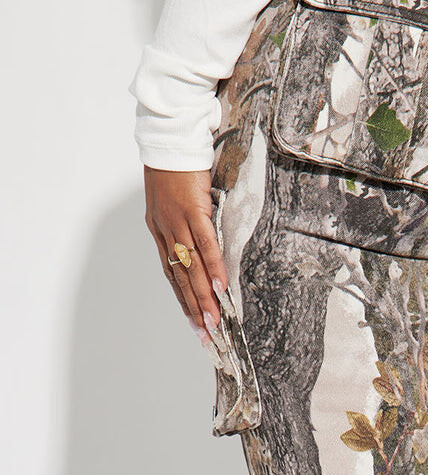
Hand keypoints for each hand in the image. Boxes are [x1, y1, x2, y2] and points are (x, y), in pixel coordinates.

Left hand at [143, 166, 226, 341]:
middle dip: (194, 308)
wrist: (169, 139)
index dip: (183, 300)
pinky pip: (205, 245)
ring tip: (213, 322)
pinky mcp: (193, 210)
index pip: (172, 274)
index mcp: (160, 230)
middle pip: (181, 278)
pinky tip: (220, 288)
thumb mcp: (174, 199)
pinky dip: (213, 268)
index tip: (194, 323)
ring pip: (192, 268)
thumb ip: (183, 222)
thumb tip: (199, 242)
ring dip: (203, 297)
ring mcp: (178, 222)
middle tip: (205, 335)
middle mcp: (166, 231)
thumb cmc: (174, 166)